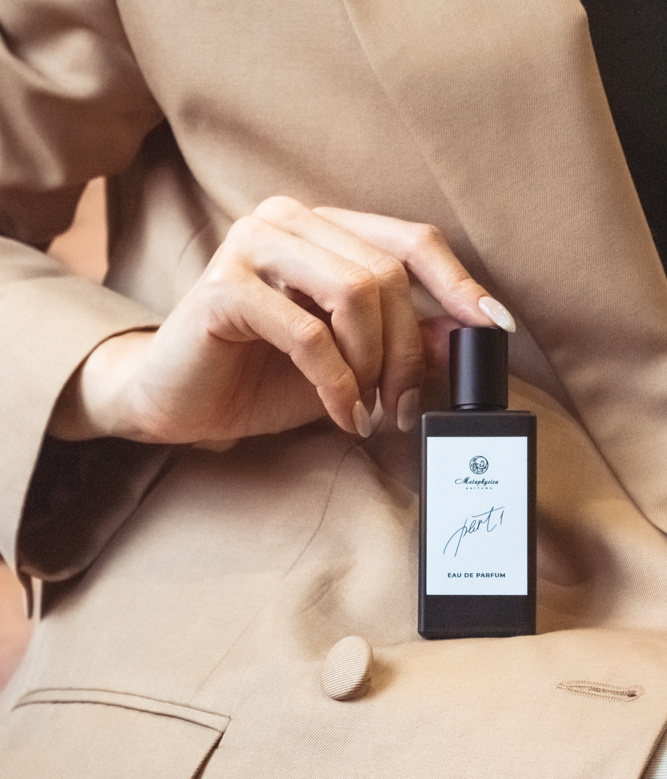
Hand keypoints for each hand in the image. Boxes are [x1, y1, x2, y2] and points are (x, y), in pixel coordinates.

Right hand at [49, 197, 514, 443]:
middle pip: (386, 274)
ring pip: (354, 292)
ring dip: (374, 365)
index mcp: (321, 228)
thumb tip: (469, 334)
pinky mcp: (224, 288)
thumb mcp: (349, 363)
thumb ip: (402, 343)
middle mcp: (287, 222)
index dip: (459, 284)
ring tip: (368, 410)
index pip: (409, 241)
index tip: (495, 328)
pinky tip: (340, 414)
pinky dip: (337, 383)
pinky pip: (308, 333)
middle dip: (407, 352)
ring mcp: (251, 246)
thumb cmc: (260, 378)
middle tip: (402, 407)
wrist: (177, 402)